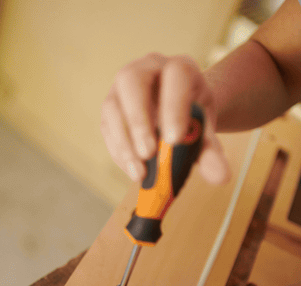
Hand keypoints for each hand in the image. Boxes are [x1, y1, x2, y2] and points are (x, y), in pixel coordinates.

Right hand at [100, 53, 229, 183]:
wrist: (178, 112)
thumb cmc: (191, 116)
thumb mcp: (206, 129)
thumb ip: (212, 151)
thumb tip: (220, 177)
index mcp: (178, 68)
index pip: (175, 75)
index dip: (173, 106)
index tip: (175, 140)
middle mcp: (146, 70)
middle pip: (131, 81)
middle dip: (138, 119)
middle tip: (148, 154)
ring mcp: (122, 88)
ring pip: (112, 106)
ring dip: (124, 141)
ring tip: (140, 171)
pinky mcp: (110, 109)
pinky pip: (107, 128)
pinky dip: (119, 151)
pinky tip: (133, 169)